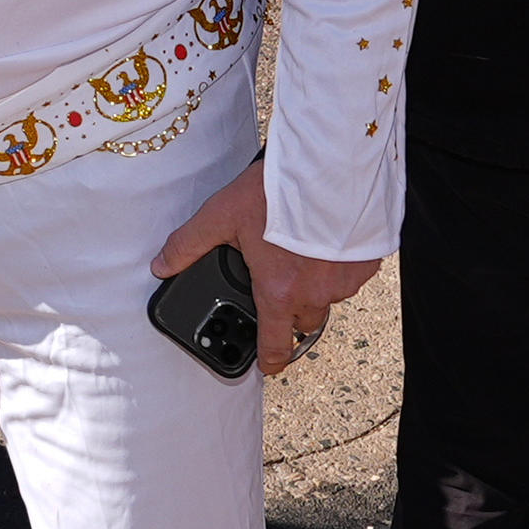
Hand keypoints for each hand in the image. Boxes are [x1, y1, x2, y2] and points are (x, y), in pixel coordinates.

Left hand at [151, 160, 382, 379]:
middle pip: (302, 322)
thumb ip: (188, 244)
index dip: (269, 361)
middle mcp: (315, 294)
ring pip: (328, 299)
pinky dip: (337, 267)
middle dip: (289, 312)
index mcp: (279, 291)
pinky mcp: (367, 262)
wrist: (329, 162)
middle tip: (277, 287)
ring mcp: (345, 280)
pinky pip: (350, 277)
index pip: (275, 346)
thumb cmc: (277, 189)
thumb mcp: (221, 214)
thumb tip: (161, 265)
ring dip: (314, 287)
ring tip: (300, 255)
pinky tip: (325, 243)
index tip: (266, 366)